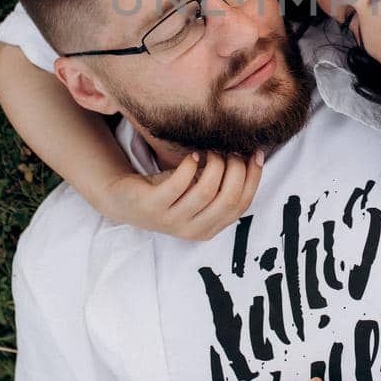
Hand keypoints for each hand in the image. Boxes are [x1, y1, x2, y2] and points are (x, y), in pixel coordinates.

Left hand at [101, 151, 263, 238]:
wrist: (125, 200)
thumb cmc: (168, 192)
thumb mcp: (199, 193)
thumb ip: (222, 185)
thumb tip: (252, 156)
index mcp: (210, 228)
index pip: (241, 206)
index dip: (253, 178)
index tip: (255, 154)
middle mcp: (193, 229)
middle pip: (228, 199)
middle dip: (236, 169)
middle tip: (229, 151)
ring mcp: (171, 220)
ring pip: (206, 191)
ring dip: (214, 165)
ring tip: (210, 152)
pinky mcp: (152, 206)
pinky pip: (179, 184)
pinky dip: (190, 165)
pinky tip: (193, 156)